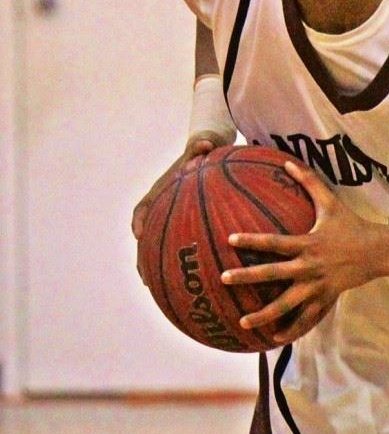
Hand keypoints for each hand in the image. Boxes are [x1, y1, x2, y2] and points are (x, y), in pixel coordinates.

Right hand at [133, 134, 221, 283]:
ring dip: (156, 266)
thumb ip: (200, 148)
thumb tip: (204, 143)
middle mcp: (160, 209)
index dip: (140, 220)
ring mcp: (171, 219)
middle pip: (145, 237)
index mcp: (159, 192)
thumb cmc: (202, 152)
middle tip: (144, 276)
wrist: (205, 153)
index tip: (138, 233)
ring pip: (159, 247)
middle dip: (143, 256)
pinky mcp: (185, 226)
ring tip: (160, 290)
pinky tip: (194, 281)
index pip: (143, 208)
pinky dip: (182, 263)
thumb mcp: (201, 148)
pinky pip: (179, 246)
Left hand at [221, 160, 384, 343]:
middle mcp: (309, 266)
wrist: (378, 251)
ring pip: (287, 304)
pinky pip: (307, 317)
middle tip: (224, 279)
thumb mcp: (331, 202)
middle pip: (274, 274)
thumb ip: (309, 182)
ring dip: (264, 314)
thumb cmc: (351, 224)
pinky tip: (274, 338)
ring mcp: (317, 285)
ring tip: (243, 321)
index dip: (252, 241)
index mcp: (308, 243)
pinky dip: (291, 329)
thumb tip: (288, 162)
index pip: (275, 242)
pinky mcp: (326, 298)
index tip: (230, 240)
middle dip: (247, 277)